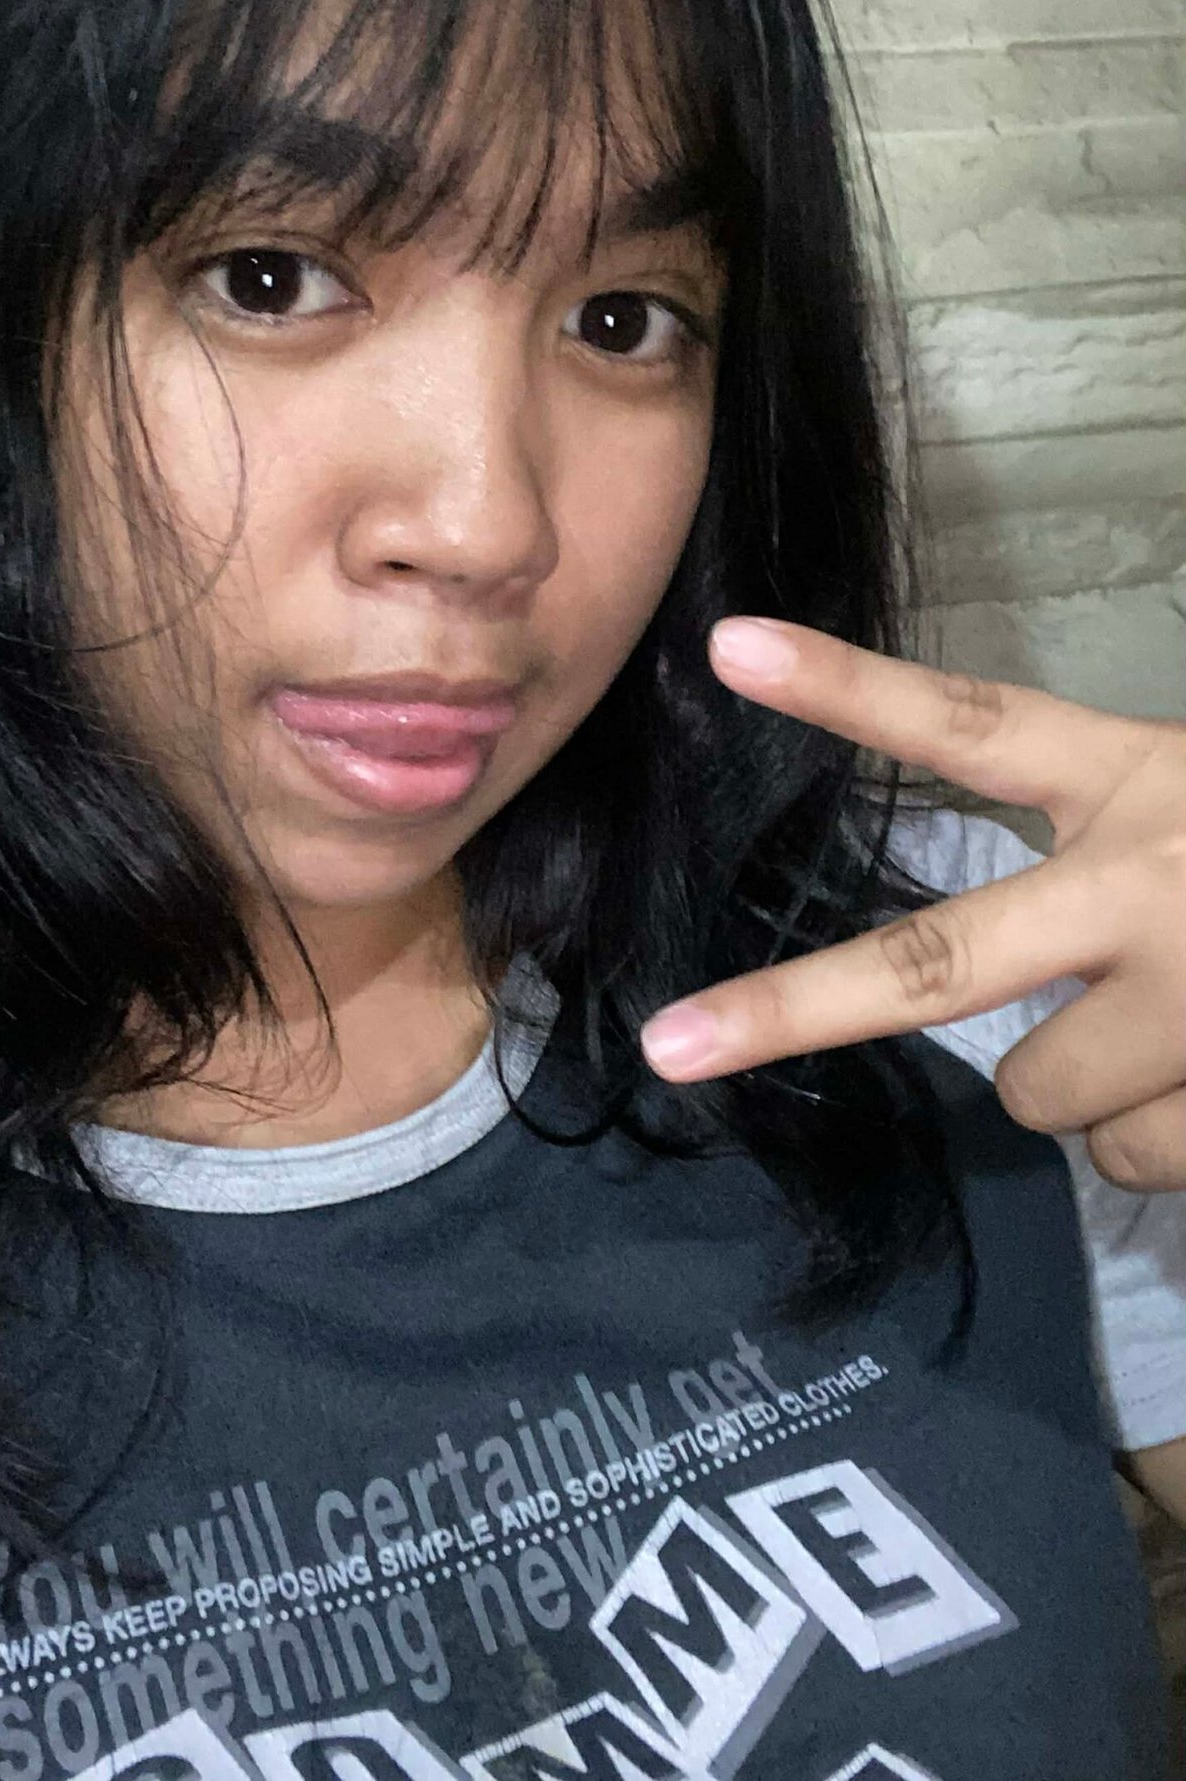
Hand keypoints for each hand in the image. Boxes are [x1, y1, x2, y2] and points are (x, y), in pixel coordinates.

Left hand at [639, 618, 1185, 1191]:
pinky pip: (1144, 1164)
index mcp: (1145, 780)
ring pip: (1055, 1104)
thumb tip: (1025, 985)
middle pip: (938, 960)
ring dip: (1103, 1090)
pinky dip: (1178, 1140)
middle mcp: (1157, 884)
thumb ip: (1113, 849)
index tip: (726, 645)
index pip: (973, 725)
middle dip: (791, 1008)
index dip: (847, 687)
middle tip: (673, 1048)